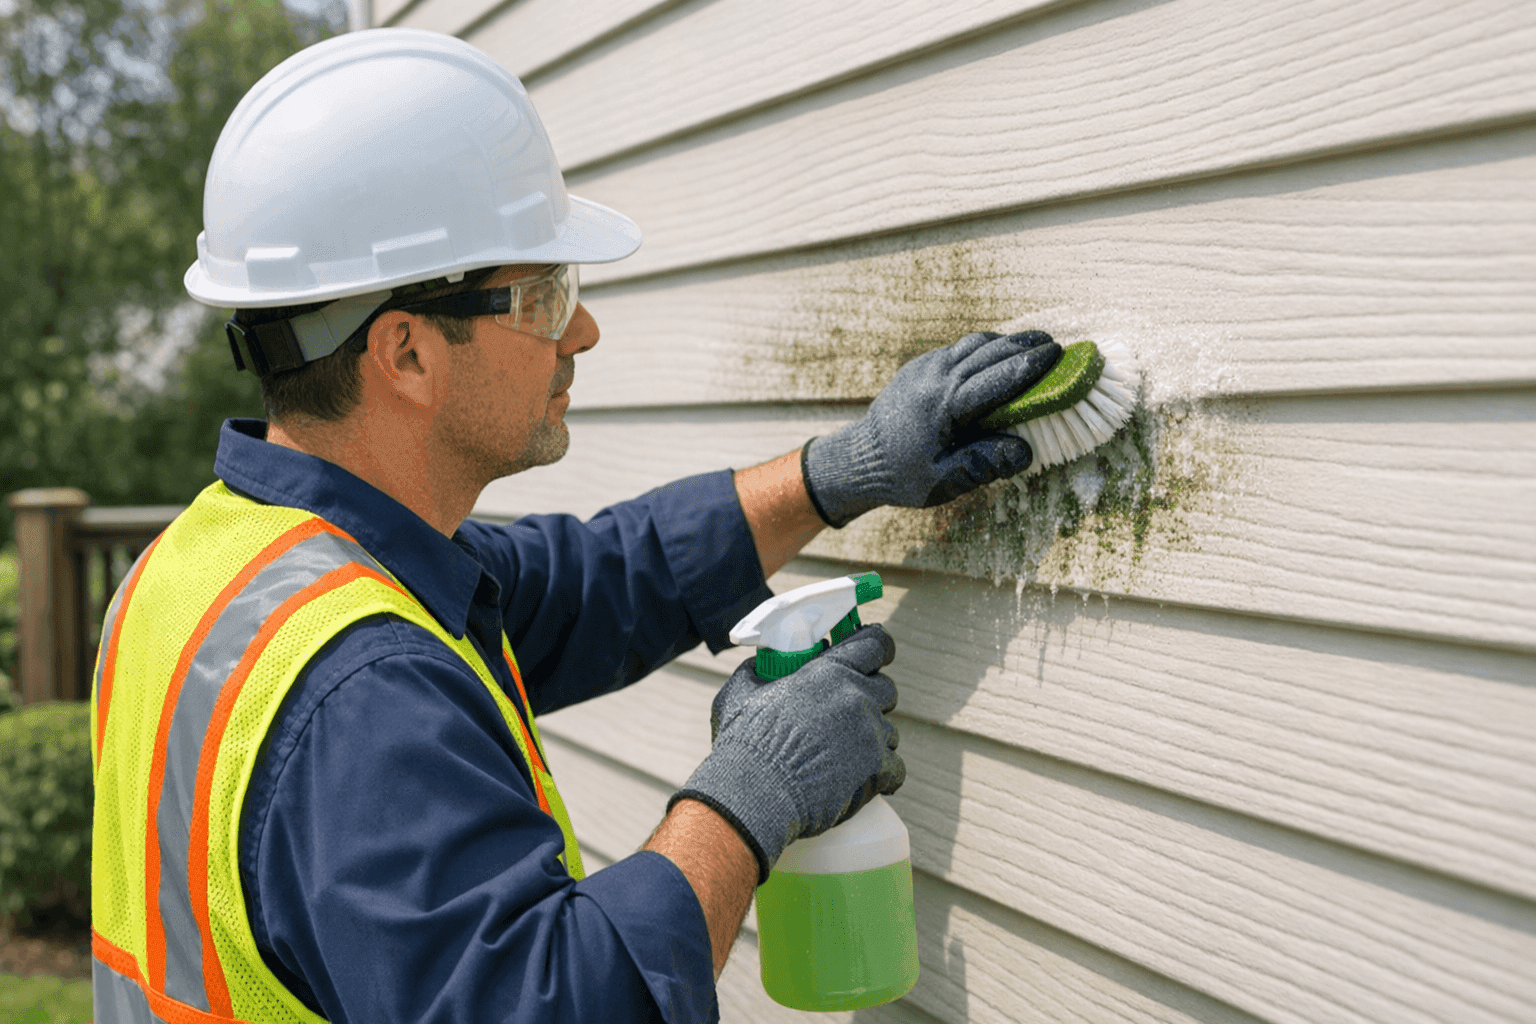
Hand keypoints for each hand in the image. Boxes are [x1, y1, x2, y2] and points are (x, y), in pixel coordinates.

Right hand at [670, 625, 903, 881]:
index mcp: (829, 672)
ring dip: (874, 741)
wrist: (755, 793)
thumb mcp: (739, 693)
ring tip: (845, 757)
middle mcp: (856, 697)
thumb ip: (755, 672)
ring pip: (890, 732)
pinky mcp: (878, 769)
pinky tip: (865, 781)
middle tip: (848, 716)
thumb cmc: (745, 744)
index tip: (875, 656)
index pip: (875, 644)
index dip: (877, 648)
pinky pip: (897, 769)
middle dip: (873, 700)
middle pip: (887, 689)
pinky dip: (883, 776)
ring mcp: (871, 734)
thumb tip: (759, 665)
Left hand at [801, 330, 1060, 526]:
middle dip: (1026, 347)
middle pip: (990, 352)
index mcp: (944, 404)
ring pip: (974, 344)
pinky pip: (959, 349)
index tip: (1059, 356)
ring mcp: (926, 366)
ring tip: (1035, 345)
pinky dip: (985, 348)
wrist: (861, 459)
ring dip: (1007, 342)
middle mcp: (935, 376)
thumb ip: (984, 464)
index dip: (1031, 365)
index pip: (998, 377)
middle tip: (1056, 348)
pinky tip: (1001, 355)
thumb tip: (1026, 451)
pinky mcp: (920, 366)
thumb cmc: (904, 475)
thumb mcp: (944, 480)